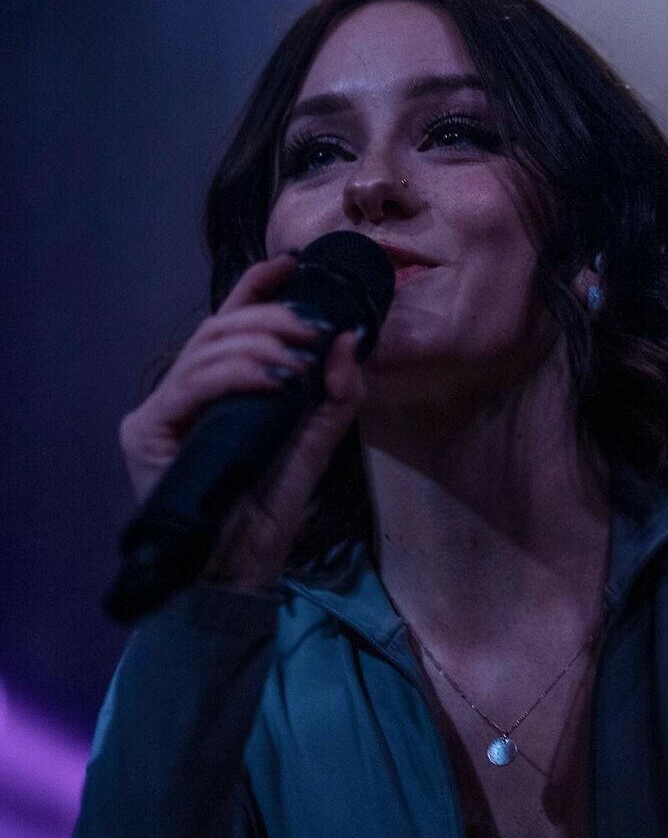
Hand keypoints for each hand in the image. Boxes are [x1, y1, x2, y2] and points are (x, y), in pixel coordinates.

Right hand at [119, 255, 363, 590]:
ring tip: (298, 358)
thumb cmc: (266, 512)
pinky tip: (274, 379)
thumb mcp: (313, 444)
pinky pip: (191, 386)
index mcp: (214, 391)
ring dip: (258, 343)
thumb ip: (334, 395)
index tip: (293, 265)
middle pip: (218, 329)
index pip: (228, 324)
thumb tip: (351, 337)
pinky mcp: (145, 433)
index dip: (256, 288)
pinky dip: (236, 375)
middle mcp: (180, 394)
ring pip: (205, 350)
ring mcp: (158, 412)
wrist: (237, 572)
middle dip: (270, 318)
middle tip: (312, 327)